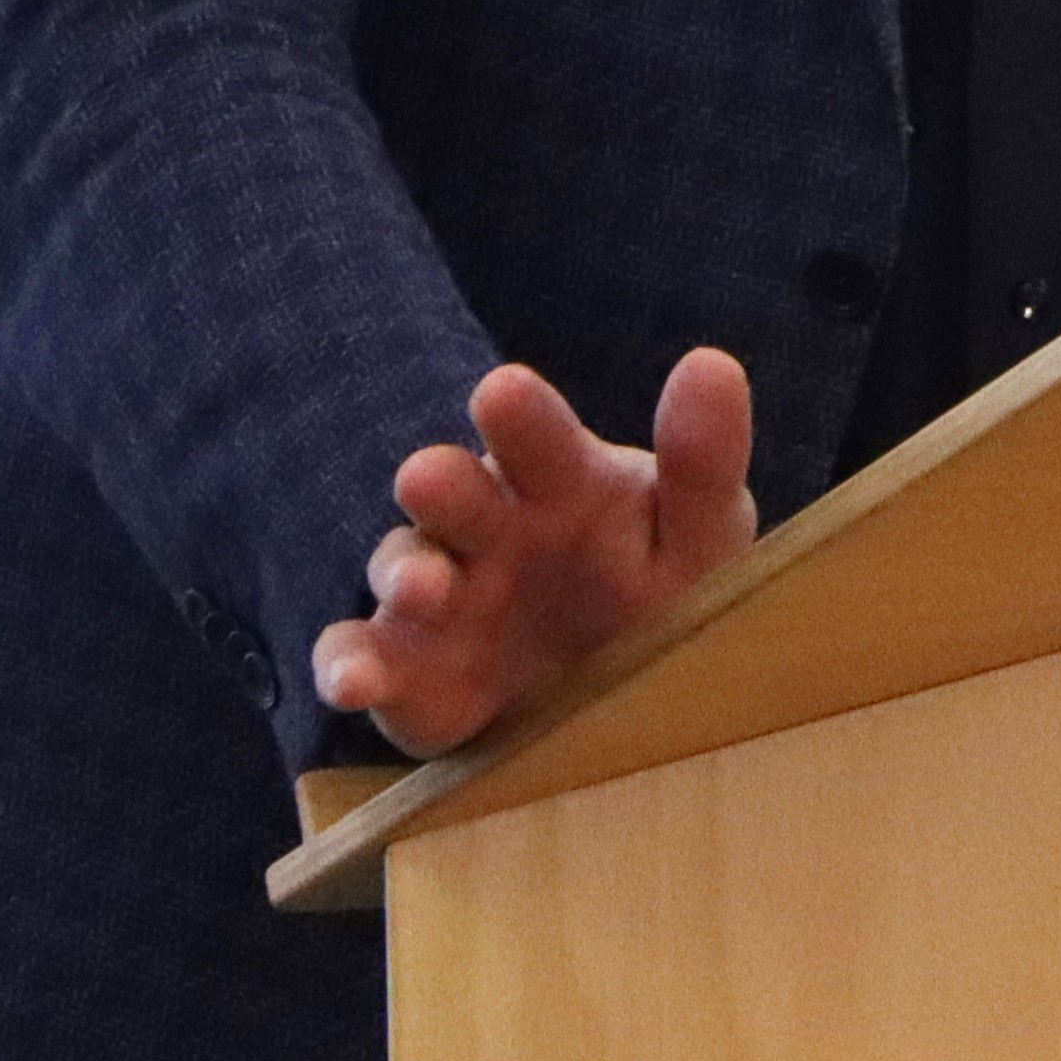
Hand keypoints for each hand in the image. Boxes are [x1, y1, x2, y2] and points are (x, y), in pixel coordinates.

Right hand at [307, 348, 758, 755]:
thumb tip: (713, 363)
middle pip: (450, 489)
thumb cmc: (656, 590)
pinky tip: (351, 683)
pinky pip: (360, 658)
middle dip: (441, 484)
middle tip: (431, 479)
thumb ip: (704, 461)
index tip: (505, 393)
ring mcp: (436, 595)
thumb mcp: (699, 537)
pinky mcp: (403, 670)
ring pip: (402, 567)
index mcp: (557, 480)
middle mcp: (485, 526)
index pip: (535, 434)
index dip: (519, 416)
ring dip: (404, 575)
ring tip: (422, 588)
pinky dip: (347, 667)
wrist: (617, 697)